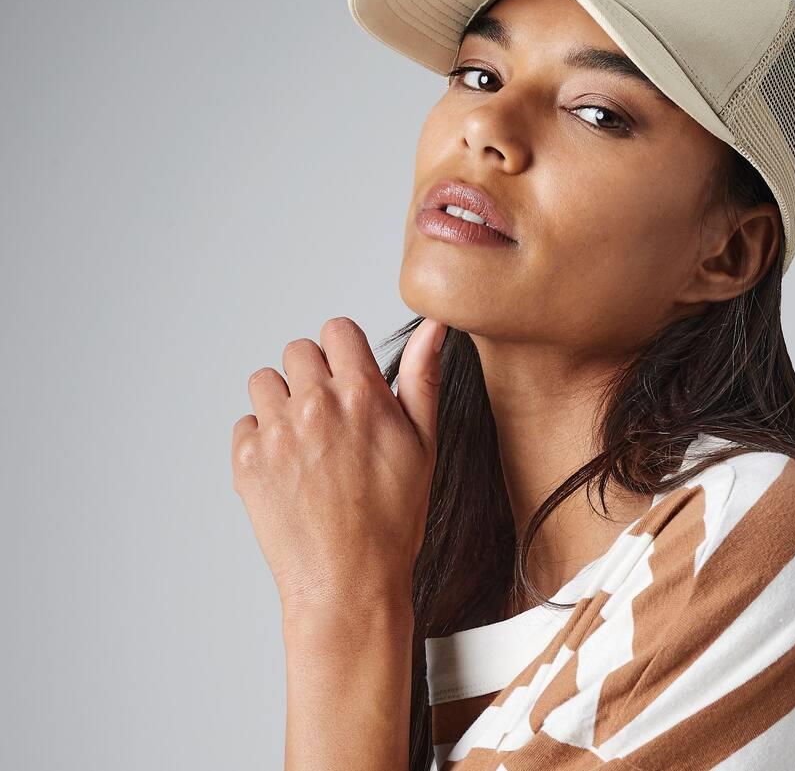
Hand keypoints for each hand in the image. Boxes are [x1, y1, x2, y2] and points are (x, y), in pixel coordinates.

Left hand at [231, 316, 447, 620]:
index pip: (337, 330)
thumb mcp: (424, 443)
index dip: (346, 352)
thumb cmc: (393, 519)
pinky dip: (262, 439)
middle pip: (298, 351)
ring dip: (282, 401)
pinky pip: (245, 424)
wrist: (349, 582)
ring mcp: (276, 432)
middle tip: (332, 418)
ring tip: (307, 441)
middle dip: (314, 375)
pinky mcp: (247, 461)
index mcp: (361, 393)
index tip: (350, 379)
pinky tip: (289, 469)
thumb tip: (434, 326)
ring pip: (265, 382)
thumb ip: (423, 375)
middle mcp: (315, 404)